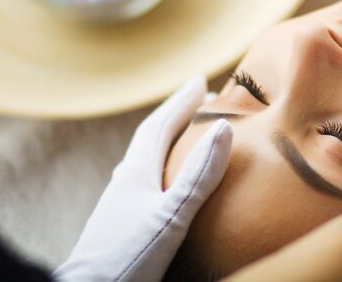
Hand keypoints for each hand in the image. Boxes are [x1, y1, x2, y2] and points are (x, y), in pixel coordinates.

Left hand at [54, 77, 232, 281]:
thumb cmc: (126, 258)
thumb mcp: (171, 216)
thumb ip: (198, 176)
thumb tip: (225, 127)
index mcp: (136, 171)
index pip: (161, 124)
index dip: (182, 101)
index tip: (203, 82)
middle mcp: (124, 181)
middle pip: (151, 138)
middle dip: (176, 116)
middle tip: (201, 102)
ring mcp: (118, 204)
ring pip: (144, 160)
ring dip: (167, 142)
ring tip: (185, 138)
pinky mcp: (116, 226)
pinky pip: (142, 183)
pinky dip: (160, 171)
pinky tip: (162, 188)